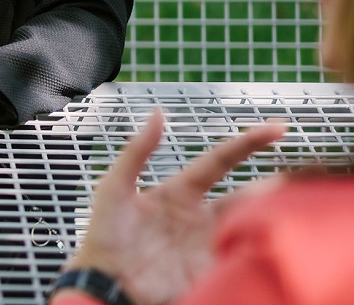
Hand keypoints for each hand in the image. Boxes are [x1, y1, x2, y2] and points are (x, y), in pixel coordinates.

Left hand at [58, 111, 285, 304]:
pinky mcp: (211, 271)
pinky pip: (242, 259)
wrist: (103, 282)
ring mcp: (207, 243)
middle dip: (271, 189)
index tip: (278, 128)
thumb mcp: (114, 187)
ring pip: (249, 226)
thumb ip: (137, 151)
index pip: (220, 161)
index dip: (248, 143)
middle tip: (292, 183)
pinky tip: (265, 245)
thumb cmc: (104, 235)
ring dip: (268, 219)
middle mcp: (200, 216)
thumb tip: (158, 113)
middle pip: (246, 197)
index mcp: (180, 191)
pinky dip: (257, 251)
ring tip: (282, 212)